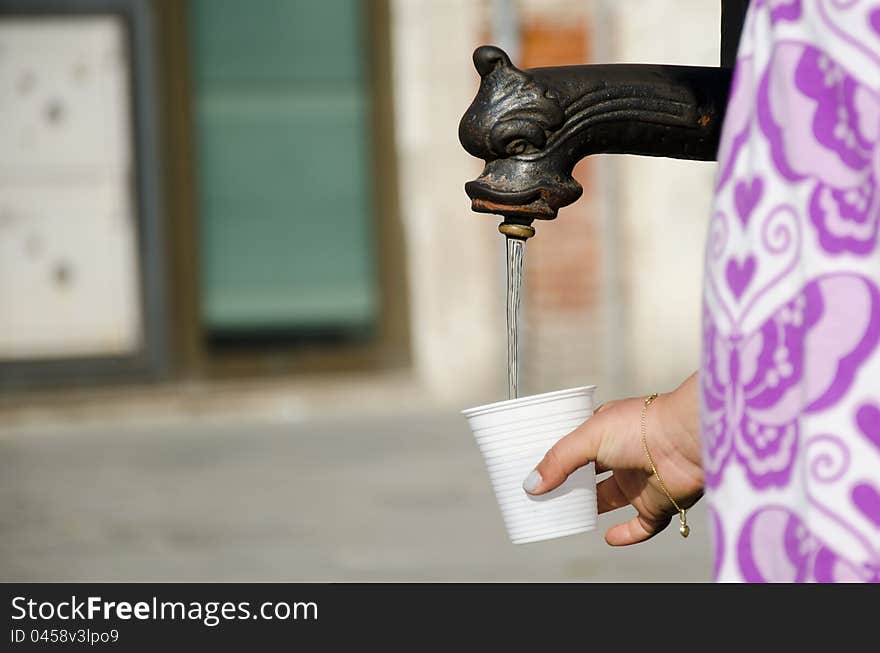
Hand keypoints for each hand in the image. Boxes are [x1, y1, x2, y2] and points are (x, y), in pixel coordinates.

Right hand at [522, 373, 702, 544]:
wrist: (687, 439)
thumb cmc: (640, 426)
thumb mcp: (588, 437)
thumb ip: (559, 461)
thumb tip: (531, 485)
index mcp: (607, 430)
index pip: (578, 445)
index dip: (559, 457)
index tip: (536, 471)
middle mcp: (623, 455)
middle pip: (590, 475)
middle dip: (569, 485)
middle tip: (543, 497)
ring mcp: (640, 480)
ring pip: (610, 499)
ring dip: (591, 508)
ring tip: (565, 517)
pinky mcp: (657, 503)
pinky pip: (641, 526)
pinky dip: (626, 535)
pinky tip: (608, 538)